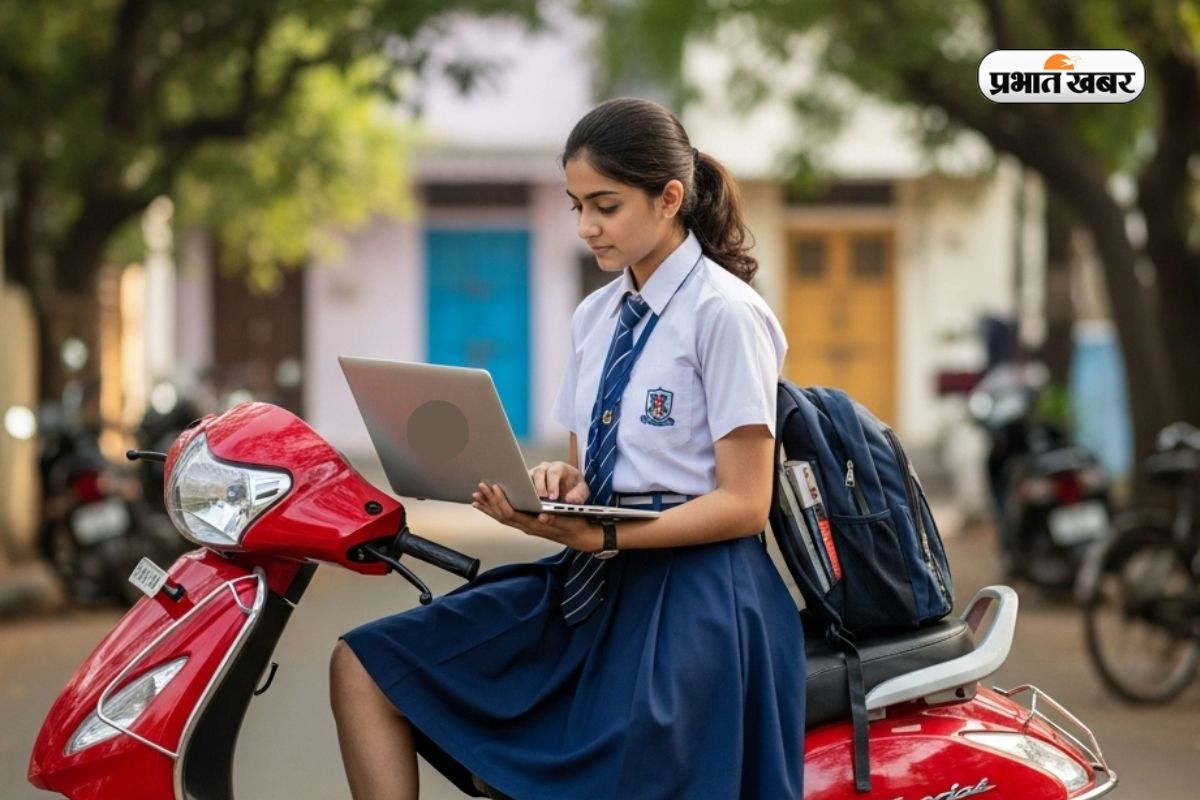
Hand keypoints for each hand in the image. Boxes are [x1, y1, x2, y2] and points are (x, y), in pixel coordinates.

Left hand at [472, 482, 599, 550]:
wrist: (581, 536)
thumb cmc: (576, 525)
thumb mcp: (568, 520)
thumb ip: (555, 518)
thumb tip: (542, 516)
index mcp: (535, 525)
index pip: (511, 513)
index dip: (501, 501)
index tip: (495, 488)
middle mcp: (527, 527)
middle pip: (502, 515)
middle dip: (490, 501)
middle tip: (479, 489)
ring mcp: (526, 526)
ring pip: (501, 517)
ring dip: (489, 506)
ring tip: (477, 496)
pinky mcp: (527, 523)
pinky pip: (506, 517)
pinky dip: (494, 510)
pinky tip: (487, 505)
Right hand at [528, 461, 588, 502]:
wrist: (571, 488)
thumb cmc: (575, 489)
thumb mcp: (581, 493)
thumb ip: (577, 496)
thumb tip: (568, 500)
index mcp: (559, 467)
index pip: (554, 472)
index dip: (552, 485)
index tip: (553, 498)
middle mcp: (545, 468)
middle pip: (538, 473)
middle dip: (539, 487)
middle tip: (540, 501)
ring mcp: (534, 474)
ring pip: (527, 478)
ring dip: (528, 491)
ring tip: (530, 505)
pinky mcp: (527, 483)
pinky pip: (521, 487)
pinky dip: (522, 495)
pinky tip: (524, 507)